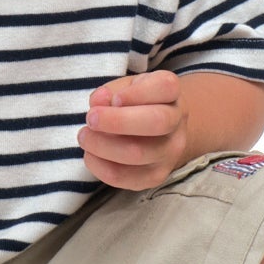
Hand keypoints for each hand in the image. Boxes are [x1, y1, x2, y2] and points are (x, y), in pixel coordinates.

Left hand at [79, 70, 188, 190]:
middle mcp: (177, 122)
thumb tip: (98, 102)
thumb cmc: (136, 103)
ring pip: (138, 153)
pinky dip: (100, 166)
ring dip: (102, 145)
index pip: (165, 87)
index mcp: (172, 93)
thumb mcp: (125, 87)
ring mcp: (170, 152)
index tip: (114, 98)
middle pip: (157, 121)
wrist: (159, 132)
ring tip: (85, 136)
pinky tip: (91, 155)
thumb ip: (110, 91)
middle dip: (117, 121)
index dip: (136, 93)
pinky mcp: (155, 177)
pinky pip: (125, 177)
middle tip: (91, 118)